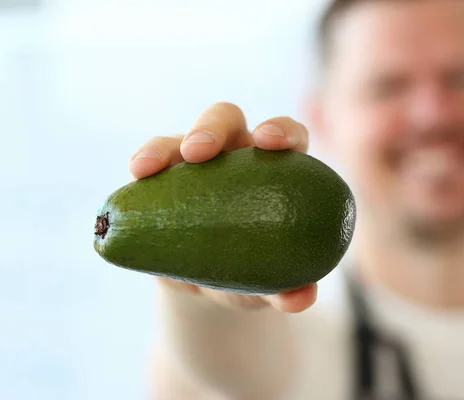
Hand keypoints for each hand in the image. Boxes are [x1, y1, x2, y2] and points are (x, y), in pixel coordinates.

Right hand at [128, 102, 315, 312]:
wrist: (205, 284)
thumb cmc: (250, 274)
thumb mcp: (268, 285)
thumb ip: (288, 289)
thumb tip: (301, 298)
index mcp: (274, 168)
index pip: (287, 135)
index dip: (281, 129)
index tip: (271, 143)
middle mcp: (235, 156)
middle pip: (226, 120)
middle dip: (212, 126)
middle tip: (199, 152)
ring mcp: (194, 165)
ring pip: (178, 140)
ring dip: (162, 147)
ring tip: (146, 168)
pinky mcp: (161, 180)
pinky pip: (148, 167)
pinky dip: (142, 168)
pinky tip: (133, 181)